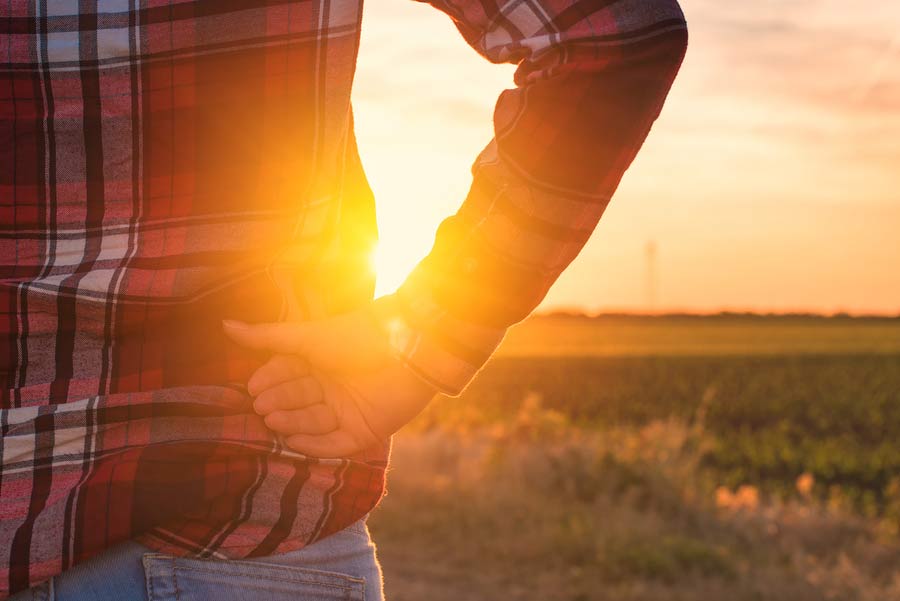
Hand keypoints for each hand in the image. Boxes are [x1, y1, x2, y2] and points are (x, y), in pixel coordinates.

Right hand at [222, 295, 436, 457]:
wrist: (407, 347)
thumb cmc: (356, 335)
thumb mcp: (306, 337)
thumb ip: (267, 337)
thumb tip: (225, 325)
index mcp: (319, 363)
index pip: (288, 377)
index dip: (271, 381)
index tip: (253, 386)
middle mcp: (331, 388)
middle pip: (298, 400)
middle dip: (280, 402)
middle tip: (261, 405)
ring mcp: (347, 411)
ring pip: (312, 422)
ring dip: (292, 422)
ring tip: (273, 418)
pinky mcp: (364, 432)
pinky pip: (335, 445)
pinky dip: (315, 445)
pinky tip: (293, 441)